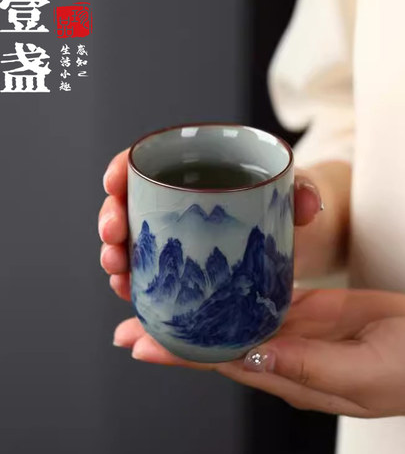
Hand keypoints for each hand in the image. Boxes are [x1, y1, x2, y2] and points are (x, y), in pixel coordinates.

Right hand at [98, 147, 330, 300]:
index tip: (113, 181)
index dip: (122, 168)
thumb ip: (302, 191)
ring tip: (117, 271)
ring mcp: (173, 234)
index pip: (147, 161)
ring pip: (130, 240)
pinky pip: (146, 271)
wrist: (293, 235)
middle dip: (111, 219)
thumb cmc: (285, 204)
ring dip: (115, 255)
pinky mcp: (178, 265)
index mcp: (196, 170)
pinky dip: (133, 281)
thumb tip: (305, 203)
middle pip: (128, 203)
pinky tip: (129, 292)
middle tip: (114, 236)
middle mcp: (176, 200)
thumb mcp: (292, 192)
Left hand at [114, 287, 404, 417]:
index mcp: (289, 377)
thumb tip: (255, 356)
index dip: (181, 355)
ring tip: (159, 301)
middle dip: (173, 335)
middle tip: (129, 325)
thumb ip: (308, 367)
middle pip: (217, 343)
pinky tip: (212, 283)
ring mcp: (292, 330)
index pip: (223, 363)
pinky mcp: (306, 308)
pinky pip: (261, 298)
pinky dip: (233, 291)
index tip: (142, 344)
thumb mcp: (361, 373)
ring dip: (197, 312)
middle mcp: (282, 354)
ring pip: (233, 319)